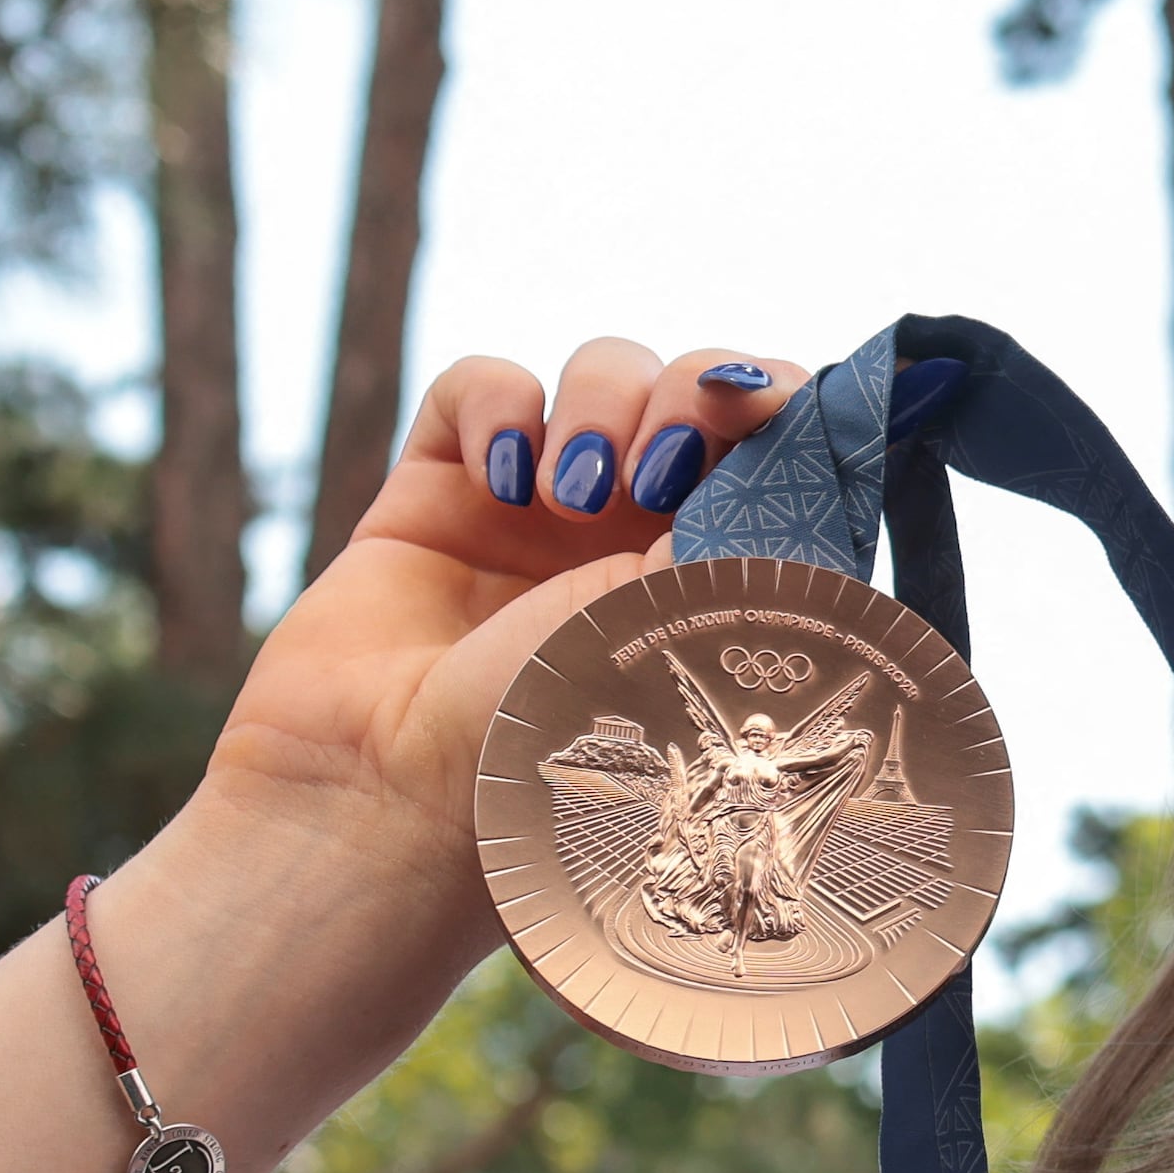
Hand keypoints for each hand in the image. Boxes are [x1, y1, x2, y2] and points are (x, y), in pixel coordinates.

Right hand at [196, 341, 804, 892]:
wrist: (390, 800)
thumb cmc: (552, 754)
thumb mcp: (678, 639)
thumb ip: (733, 532)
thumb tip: (769, 433)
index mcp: (718, 580)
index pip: (779, 455)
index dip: (783, 408)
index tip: (768, 412)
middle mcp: (640, 538)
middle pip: (699, 389)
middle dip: (695, 393)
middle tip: (663, 467)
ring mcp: (539, 511)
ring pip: (602, 372)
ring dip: (604, 402)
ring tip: (574, 494)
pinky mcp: (438, 489)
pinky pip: (482, 386)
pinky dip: (498, 405)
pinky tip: (503, 481)